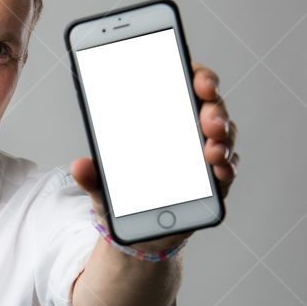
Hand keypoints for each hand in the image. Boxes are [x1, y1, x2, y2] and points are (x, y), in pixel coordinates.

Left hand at [70, 61, 237, 252]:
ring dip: (222, 140)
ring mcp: (205, 151)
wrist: (139, 230)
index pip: (183, 80)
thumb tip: (79, 166)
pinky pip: (227, 168)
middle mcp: (188, 127)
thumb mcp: (102, 183)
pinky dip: (226, 168)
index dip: (197, 75)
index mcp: (160, 113)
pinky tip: (219, 170)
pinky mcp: (215, 180)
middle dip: (214, 109)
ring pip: (224, 134)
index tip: (199, 81)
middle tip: (208, 119)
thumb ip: (92, 175)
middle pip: (210, 105)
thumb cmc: (124, 194)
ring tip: (212, 150)